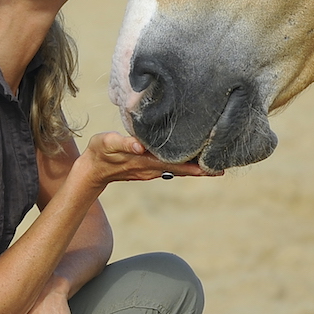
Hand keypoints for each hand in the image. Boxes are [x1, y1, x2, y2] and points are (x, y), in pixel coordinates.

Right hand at [74, 131, 219, 184]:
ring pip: (176, 169)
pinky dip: (182, 166)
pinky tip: (191, 163)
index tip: (210, 169)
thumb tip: (139, 147)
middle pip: (180, 169)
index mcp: (145, 161)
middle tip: (221, 170)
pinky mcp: (147, 167)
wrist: (92, 168)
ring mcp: (150, 170)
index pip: (174, 164)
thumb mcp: (108, 143)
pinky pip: (169, 167)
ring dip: (194, 169)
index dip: (193, 167)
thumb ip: (124, 144)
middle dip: (200, 170)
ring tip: (212, 168)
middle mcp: (151, 168)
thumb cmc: (100, 152)